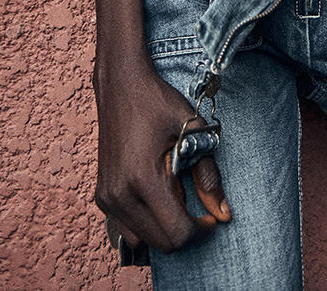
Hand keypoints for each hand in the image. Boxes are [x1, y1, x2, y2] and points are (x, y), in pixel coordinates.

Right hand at [93, 63, 230, 253]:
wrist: (121, 84)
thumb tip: (224, 213)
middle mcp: (119, 195)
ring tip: (177, 195)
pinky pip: (127, 229)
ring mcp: (107, 197)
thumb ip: (208, 174)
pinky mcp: (102, 195)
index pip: (177, 233)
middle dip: (186, 231)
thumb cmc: (158, 102)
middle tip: (199, 204)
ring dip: (166, 228)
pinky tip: (159, 196)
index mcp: (143, 179)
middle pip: (162, 243)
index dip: (202, 230)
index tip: (213, 216)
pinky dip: (148, 224)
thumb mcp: (192, 130)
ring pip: (143, 241)